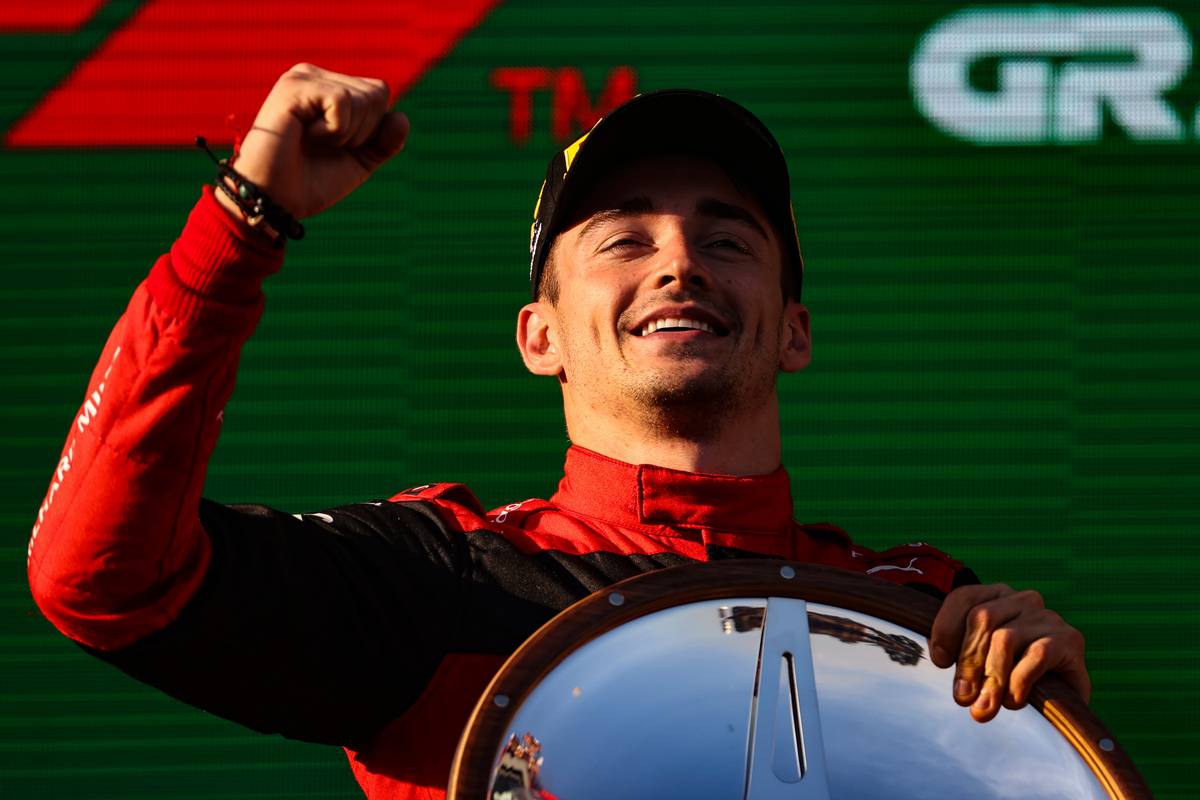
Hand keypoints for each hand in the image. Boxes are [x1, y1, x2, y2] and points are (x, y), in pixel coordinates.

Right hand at [218, 63, 409, 221]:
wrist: (274, 201)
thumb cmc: (310, 182)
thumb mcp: (359, 162)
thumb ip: (384, 142)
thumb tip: (401, 118)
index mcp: (329, 88)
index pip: (379, 94)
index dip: (372, 130)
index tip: (339, 147)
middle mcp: (314, 76)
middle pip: (377, 93)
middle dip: (362, 132)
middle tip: (325, 146)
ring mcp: (302, 78)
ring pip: (363, 98)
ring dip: (347, 134)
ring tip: (313, 142)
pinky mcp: (293, 87)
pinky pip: (343, 102)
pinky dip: (334, 130)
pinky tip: (306, 136)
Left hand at [929, 583, 1088, 722]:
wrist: (1066, 697)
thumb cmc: (1015, 674)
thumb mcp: (984, 660)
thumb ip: (962, 654)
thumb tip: (940, 662)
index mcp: (998, 596)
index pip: (964, 597)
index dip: (946, 627)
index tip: (940, 661)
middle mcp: (1024, 600)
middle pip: (981, 618)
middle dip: (967, 662)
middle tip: (962, 698)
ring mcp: (1048, 617)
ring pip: (1004, 638)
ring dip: (991, 678)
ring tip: (985, 708)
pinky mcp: (1069, 639)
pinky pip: (1036, 655)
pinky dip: (1019, 681)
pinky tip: (1014, 702)